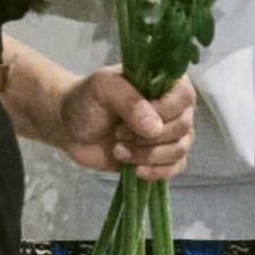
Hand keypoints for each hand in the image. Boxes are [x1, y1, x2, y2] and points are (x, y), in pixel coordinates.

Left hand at [55, 66, 195, 180]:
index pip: (184, 95)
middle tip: (118, 134)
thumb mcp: (103, 88)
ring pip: (180, 149)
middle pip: (183, 126)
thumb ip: (129, 103)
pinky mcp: (159, 156)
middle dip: (149, 137)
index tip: (130, 121)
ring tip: (119, 151)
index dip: (164, 111)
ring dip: (149, 155)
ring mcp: (167, 133)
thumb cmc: (87, 100)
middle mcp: (172, 106)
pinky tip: (136, 171)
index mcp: (164, 82)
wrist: (70, 128)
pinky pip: (176, 167)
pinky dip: (159, 172)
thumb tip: (154, 128)